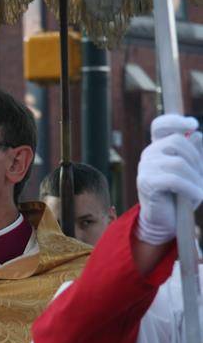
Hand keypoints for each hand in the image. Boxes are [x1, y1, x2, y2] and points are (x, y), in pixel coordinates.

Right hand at [137, 114, 202, 245]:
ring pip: (178, 162)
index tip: (193, 125)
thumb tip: (197, 135)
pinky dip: (191, 188)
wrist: (164, 222)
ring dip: (196, 178)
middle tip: (202, 178)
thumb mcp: (192, 173)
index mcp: (158, 149)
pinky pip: (174, 180)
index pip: (160, 126)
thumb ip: (194, 154)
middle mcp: (149, 154)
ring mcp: (145, 167)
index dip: (174, 121)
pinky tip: (198, 197)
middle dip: (197, 159)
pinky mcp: (146, 182)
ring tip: (201, 191)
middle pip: (177, 142)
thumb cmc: (179, 196)